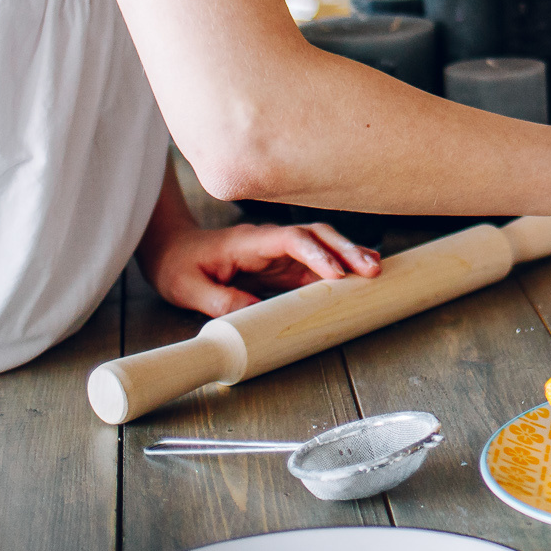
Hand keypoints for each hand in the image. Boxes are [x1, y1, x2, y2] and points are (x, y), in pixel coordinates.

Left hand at [142, 221, 380, 316]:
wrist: (173, 251)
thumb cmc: (178, 266)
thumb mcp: (188, 288)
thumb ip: (219, 300)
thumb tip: (254, 313)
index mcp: (248, 242)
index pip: (289, 240)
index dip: (314, 253)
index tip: (333, 274)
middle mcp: (270, 242)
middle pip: (316, 236)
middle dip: (345, 250)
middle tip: (371, 269)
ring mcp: (279, 252)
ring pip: (322, 246)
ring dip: (348, 256)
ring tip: (376, 269)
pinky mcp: (283, 266)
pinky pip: (317, 262)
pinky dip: (340, 267)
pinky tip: (360, 274)